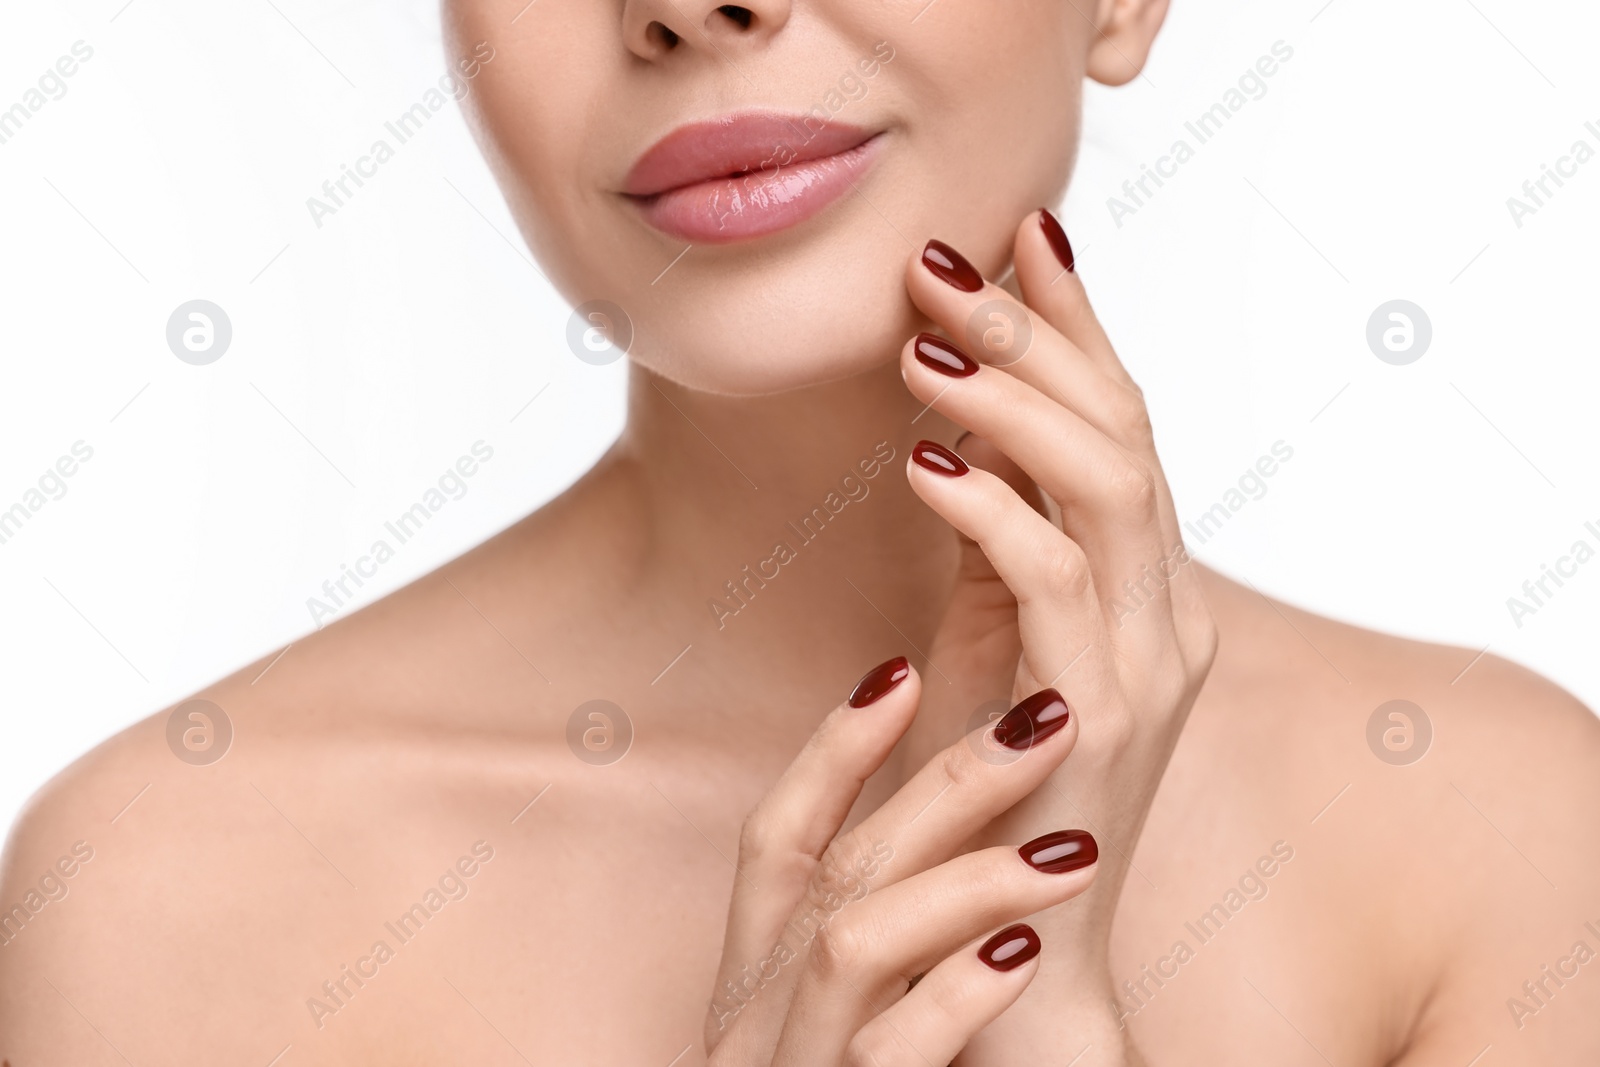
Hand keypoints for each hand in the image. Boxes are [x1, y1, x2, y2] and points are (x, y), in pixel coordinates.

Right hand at [703, 659, 1100, 1065]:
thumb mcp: (836, 1020)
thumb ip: (875, 935)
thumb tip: (947, 827)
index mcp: (753, 979)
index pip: (775, 840)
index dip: (833, 750)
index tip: (904, 670)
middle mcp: (757, 1019)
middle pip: (838, 869)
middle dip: (946, 783)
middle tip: (1049, 722)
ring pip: (856, 943)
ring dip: (970, 882)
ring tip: (1075, 849)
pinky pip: (894, 1051)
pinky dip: (958, 993)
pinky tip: (1027, 954)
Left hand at [897, 213, 1218, 1060]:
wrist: (1016, 943)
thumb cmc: (990, 791)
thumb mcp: (992, 640)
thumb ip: (994, 542)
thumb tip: (953, 432)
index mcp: (1147, 585)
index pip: (1122, 422)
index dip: (1076, 323)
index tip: (1019, 235)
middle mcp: (1168, 609)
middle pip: (1124, 429)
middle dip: (1038, 333)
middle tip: (947, 261)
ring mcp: (1149, 660)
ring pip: (1106, 484)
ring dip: (1012, 400)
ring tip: (924, 339)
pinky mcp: (1104, 714)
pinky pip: (1056, 580)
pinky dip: (992, 509)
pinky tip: (922, 460)